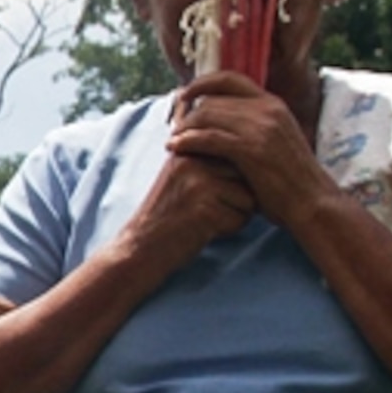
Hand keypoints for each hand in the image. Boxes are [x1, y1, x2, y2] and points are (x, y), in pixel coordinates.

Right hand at [122, 147, 256, 271]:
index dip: (233, 178)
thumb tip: (252, 149)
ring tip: (204, 218)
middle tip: (206, 207)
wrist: (140, 246)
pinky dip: (228, 229)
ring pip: (249, 198)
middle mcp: (193, 159)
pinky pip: (241, 218)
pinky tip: (202, 230)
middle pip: (247, 175)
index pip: (238, 154)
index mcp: (189, 146)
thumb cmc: (168, 213)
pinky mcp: (204, 208)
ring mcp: (198, 183)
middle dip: (237, 196)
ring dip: (235, 214)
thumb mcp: (182, 173)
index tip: (207, 193)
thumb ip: (209, 156)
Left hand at [163, 74, 332, 227]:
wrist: (312, 203)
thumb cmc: (291, 181)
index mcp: (273, 104)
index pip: (230, 79)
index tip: (184, 95)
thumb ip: (252, 128)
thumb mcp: (275, 142)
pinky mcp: (251, 149)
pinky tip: (175, 148)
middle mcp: (268, 109)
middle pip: (213, 99)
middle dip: (187, 112)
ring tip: (172, 142)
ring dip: (184, 127)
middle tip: (172, 127)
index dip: (202, 83)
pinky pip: (209, 137)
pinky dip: (188, 141)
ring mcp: (261, 128)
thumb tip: (221, 123)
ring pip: (207, 115)